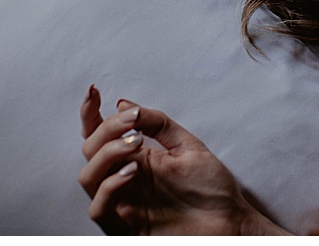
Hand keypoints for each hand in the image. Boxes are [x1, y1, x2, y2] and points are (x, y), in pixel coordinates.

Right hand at [78, 85, 288, 234]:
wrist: (230, 223)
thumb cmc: (211, 188)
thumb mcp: (187, 146)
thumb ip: (158, 124)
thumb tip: (124, 104)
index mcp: (136, 159)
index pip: (101, 135)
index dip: (90, 113)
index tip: (94, 91)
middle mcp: (124, 179)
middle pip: (90, 151)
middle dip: (105, 129)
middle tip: (131, 121)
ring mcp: (123, 203)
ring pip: (87, 177)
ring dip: (106, 153)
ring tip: (134, 142)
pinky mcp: (127, 227)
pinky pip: (99, 208)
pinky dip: (110, 186)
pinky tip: (132, 171)